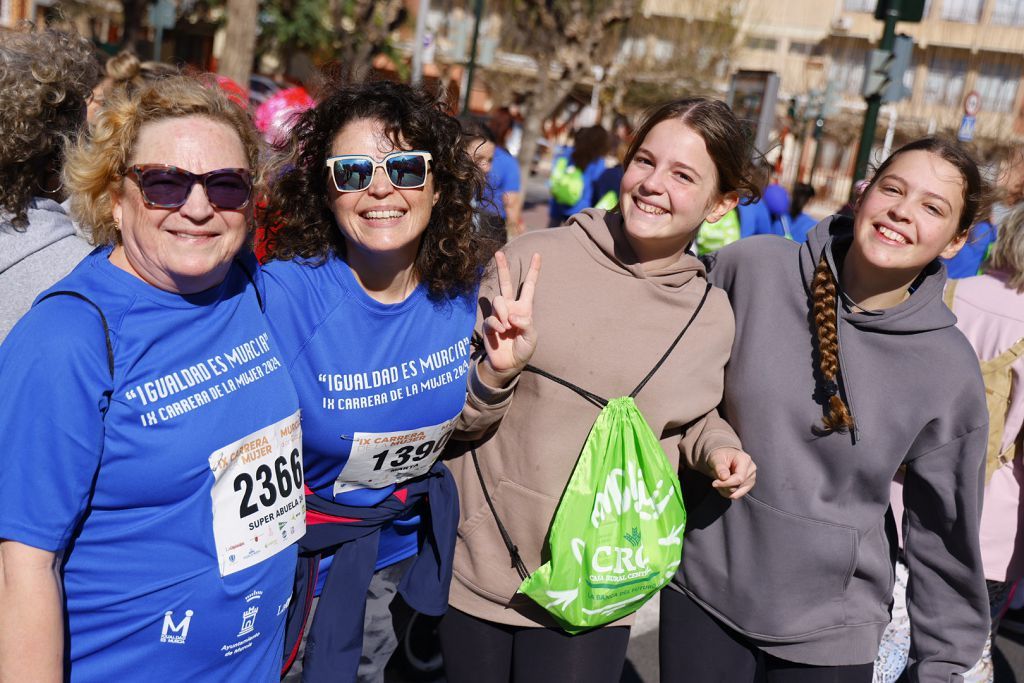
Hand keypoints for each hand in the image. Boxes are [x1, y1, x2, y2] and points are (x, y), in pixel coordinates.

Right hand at [479, 251, 540, 387]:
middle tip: (498, 253)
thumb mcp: (531, 337)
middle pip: (506, 283)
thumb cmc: (523, 349)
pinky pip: (492, 318)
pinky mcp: (489, 324)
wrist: (509, 364)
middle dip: (502, 268)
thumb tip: (512, 316)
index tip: (538, 255)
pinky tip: (501, 333)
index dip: (534, 271)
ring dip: (503, 313)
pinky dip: (497, 325)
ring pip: (498, 301)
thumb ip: (526, 324)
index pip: (529, 286)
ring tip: (507, 327)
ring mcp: (499, 315)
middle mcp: (511, 308)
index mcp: (524, 308)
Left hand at [706, 447, 756, 498]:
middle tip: (715, 479)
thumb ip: (720, 467)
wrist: (723, 456)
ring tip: (719, 480)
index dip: (726, 483)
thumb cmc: (720, 456)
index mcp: (745, 460)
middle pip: (737, 486)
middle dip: (723, 485)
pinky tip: (723, 485)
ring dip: (724, 489)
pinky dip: (727, 493)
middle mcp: (751, 469)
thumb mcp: (716, 458)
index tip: (714, 483)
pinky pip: (736, 495)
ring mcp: (751, 478)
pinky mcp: (748, 485)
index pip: (739, 478)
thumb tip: (724, 477)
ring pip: (736, 493)